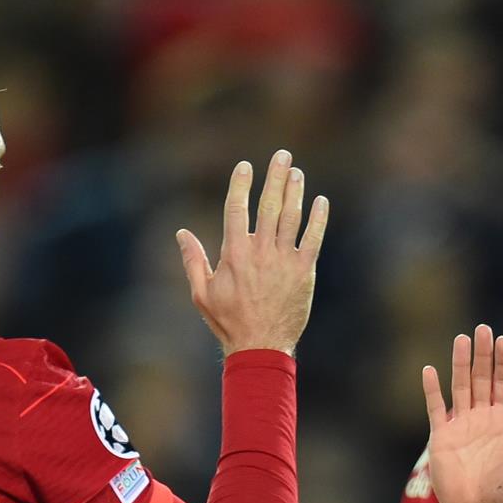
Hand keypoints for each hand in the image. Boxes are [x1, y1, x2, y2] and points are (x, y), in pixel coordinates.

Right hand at [176, 150, 328, 354]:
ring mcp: (284, 260)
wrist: (260, 346)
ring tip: (296, 172)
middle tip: (282, 155)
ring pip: (291, 217)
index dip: (241, 184)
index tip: (245, 165)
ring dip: (295, 191)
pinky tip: (321, 202)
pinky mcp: (303, 271)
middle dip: (275, 177)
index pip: (237, 208)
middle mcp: (260, 251)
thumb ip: (193, 261)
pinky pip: (313, 239)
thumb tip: (181, 233)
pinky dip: (318, 219)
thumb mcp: (201, 294)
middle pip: (269, 205)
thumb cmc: (229, 322)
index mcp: (234, 253)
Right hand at [423, 325, 502, 502]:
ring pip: (459, 387)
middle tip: (482, 328)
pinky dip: (432, 389)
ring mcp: (460, 426)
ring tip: (461, 339)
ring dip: (459, 363)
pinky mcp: (441, 437)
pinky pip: (435, 408)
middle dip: (482, 354)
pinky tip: (430, 370)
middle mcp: (481, 419)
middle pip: (481, 378)